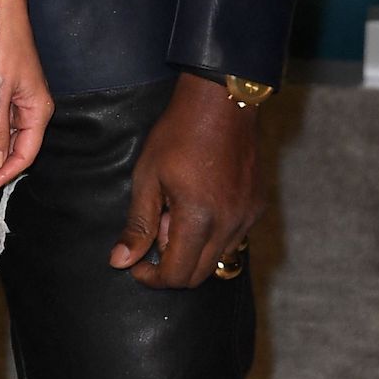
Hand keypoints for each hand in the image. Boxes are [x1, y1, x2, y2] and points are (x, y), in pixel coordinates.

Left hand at [0, 19, 52, 194]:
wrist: (4, 17)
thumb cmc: (6, 48)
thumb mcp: (0, 90)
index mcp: (38, 111)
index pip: (25, 155)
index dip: (4, 174)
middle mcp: (32, 110)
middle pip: (18, 149)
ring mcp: (20, 101)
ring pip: (8, 137)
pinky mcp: (8, 93)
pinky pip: (0, 122)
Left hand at [110, 72, 266, 288]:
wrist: (221, 101)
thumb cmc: (178, 134)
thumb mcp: (147, 176)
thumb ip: (137, 224)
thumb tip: (121, 262)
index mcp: (198, 218)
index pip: (177, 275)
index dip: (152, 277)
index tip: (137, 265)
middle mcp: (229, 225)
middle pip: (199, 274)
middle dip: (171, 265)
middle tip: (155, 231)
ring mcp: (248, 217)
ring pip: (218, 259)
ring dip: (193, 250)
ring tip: (176, 211)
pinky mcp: (257, 207)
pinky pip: (234, 238)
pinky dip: (213, 235)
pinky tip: (199, 204)